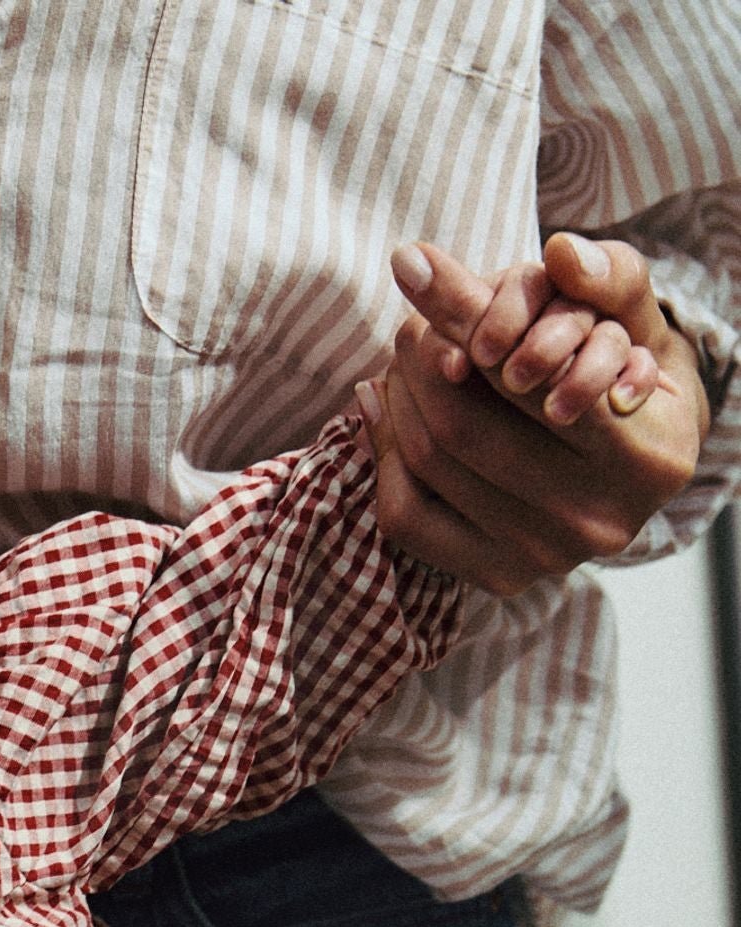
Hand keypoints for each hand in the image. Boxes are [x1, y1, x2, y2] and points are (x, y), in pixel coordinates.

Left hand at [372, 234, 708, 592]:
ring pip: (430, 465)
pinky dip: (382, 450)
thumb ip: (597, 279)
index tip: (416, 269)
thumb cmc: (632, 376)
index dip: (460, 316)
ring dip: (398, 398)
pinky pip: (408, 516)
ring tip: (398, 358)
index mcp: (644, 457)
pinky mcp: (499, 576)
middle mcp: (596, 519)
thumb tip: (549, 249)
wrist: (643, 466)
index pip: (523, 377)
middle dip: (420, 359)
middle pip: (463, 427)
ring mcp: (544, 557)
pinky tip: (382, 405)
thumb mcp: (632, 321)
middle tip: (409, 320)